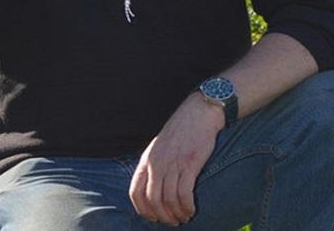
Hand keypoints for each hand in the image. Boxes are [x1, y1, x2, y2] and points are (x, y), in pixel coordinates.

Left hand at [130, 94, 223, 225]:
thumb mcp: (158, 146)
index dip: (143, 210)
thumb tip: (154, 188)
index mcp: (147, 160)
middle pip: (152, 200)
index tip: (153, 218)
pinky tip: (192, 209)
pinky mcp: (190, 164)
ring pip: (169, 200)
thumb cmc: (180, 130)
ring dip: (177, 214)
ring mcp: (172, 164)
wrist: (198, 113)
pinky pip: (184, 193)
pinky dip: (187, 206)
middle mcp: (157, 163)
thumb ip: (154, 165)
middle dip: (162, 216)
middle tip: (172, 222)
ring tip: (185, 217)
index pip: (135, 192)